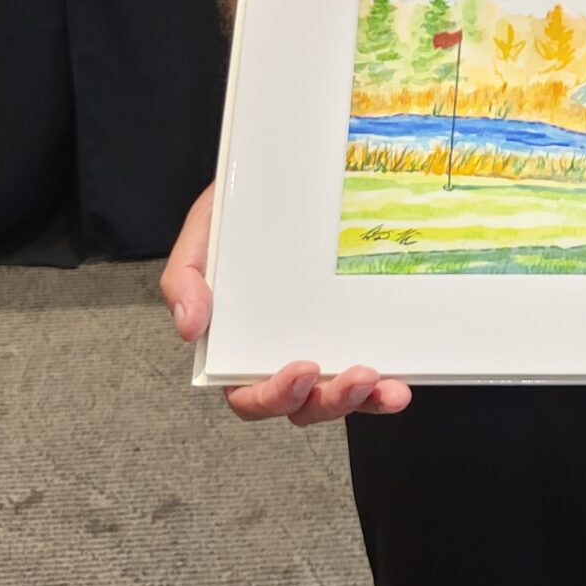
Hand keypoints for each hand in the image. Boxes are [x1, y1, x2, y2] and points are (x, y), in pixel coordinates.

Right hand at [158, 181, 412, 425]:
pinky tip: (401, 381)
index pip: (249, 395)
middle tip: (359, 375)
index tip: (303, 368)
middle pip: (302, 406)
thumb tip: (190, 328)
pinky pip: (368, 373)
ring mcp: (319, 345)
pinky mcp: (350, 332)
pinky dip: (384, 386)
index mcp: (236, 349)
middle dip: (331, 401)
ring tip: (390, 389)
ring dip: (365, 401)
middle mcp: (278, 356)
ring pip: (337, 397)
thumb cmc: (234, 215)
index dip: (275, 395)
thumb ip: (184, 280)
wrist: (273, 179)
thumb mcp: (201, 237)